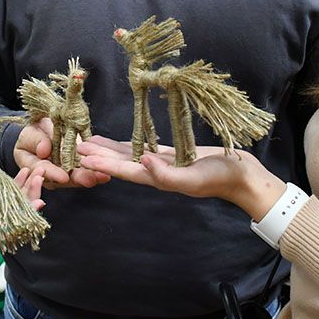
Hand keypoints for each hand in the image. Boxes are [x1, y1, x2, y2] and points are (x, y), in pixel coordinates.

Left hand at [0, 170, 43, 264]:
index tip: (25, 172)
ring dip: (31, 198)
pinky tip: (38, 201)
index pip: (0, 201)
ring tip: (42, 180)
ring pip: (16, 216)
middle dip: (27, 189)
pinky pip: (12, 228)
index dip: (13, 186)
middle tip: (40, 172)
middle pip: (12, 207)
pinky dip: (27, 216)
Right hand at [13, 118, 109, 189]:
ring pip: (77, 178)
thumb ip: (35, 140)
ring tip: (102, 176)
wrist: (43, 131)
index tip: (63, 177)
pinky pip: (86, 171)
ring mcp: (65, 173)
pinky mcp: (77, 168)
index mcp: (35, 167)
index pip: (43, 170)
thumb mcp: (31, 134)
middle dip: (78, 179)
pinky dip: (95, 171)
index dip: (53, 174)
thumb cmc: (33, 134)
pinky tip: (105, 173)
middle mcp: (51, 174)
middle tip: (89, 179)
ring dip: (90, 176)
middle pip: (64, 179)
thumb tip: (43, 150)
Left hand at [77, 136, 285, 219]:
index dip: (103, 165)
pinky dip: (130, 143)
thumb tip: (143, 162)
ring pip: (130, 154)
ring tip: (90, 141)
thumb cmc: (220, 178)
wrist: (242, 175)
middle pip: (121, 162)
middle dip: (99, 155)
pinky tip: (121, 139)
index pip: (125, 171)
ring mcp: (164, 162)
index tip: (82, 158)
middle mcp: (157, 171)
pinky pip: (145, 146)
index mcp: (159, 178)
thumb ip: (167, 174)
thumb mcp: (194, 178)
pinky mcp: (173, 153)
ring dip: (109, 149)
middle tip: (76, 145)